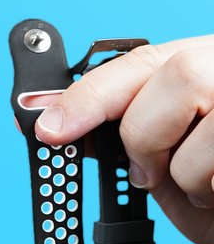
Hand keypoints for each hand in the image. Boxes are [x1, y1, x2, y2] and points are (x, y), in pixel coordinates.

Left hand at [34, 36, 213, 243]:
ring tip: (207, 184)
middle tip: (150, 172)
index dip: (87, 94)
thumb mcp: (167, 156)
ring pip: (207, 126)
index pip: (138, 59)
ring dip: (189, 175)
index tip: (46, 128)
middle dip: (148, 136)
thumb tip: (54, 126)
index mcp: (204, 60)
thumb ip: (121, 135)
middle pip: (178, 76)